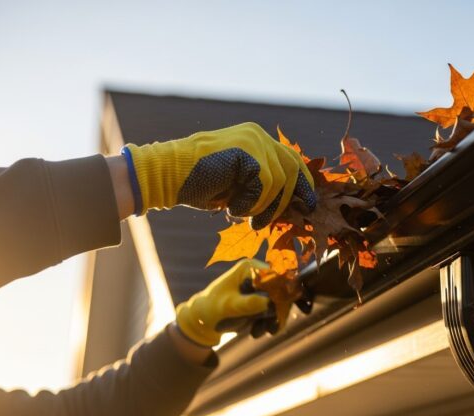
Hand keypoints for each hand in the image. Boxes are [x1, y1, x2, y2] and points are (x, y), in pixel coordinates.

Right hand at [122, 122, 315, 228]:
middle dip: (286, 200)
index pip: (292, 160)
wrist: (165, 175)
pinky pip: (264, 184)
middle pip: (292, 169)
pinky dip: (250, 202)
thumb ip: (262, 186)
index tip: (308, 205)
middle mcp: (258, 135)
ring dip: (261, 206)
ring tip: (238, 213)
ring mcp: (253, 140)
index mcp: (256, 140)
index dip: (303, 184)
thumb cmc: (198, 183)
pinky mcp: (247, 150)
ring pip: (278, 181)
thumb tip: (290, 204)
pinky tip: (230, 206)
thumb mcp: (237, 184)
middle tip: (266, 222)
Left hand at [175, 258, 272, 346]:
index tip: (278, 311)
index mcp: (249, 268)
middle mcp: (258, 274)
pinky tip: (258, 332)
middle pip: (280, 290)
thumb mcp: (229, 306)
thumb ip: (249, 303)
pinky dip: (269, 322)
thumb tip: (270, 302)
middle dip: (276, 311)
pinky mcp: (261, 299)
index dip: (280, 294)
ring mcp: (260, 287)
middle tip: (270, 329)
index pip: (275, 277)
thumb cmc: (212, 309)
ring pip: (279, 303)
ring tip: (257, 332)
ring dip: (272, 319)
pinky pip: (274, 310)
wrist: (203, 320)